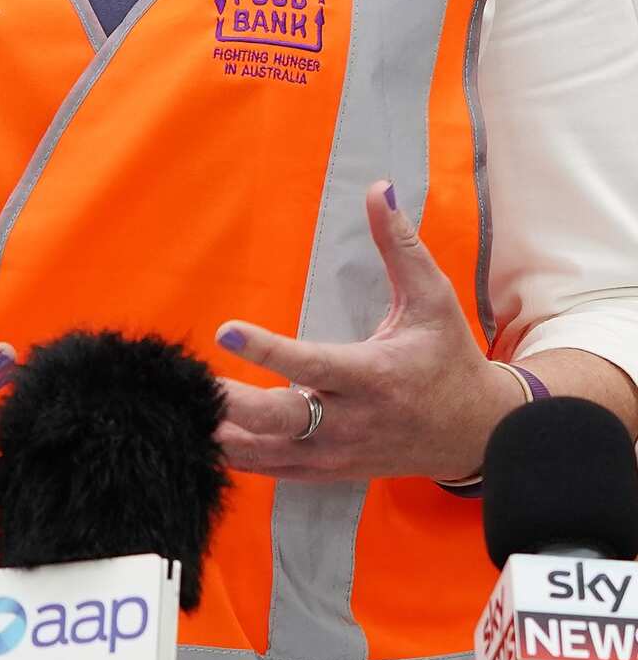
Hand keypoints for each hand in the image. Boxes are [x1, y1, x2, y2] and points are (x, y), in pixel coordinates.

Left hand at [214, 183, 523, 483]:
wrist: (476, 434)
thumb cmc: (449, 358)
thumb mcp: (432, 298)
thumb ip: (400, 245)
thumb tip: (378, 189)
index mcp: (375, 376)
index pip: (312, 364)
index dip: (266, 350)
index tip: (225, 330)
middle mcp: (353, 421)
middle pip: (283, 420)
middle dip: (233, 405)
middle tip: (193, 384)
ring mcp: (339, 453)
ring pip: (271, 454)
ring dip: (226, 435)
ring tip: (183, 413)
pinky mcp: (330, 470)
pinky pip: (276, 470)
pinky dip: (239, 458)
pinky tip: (204, 438)